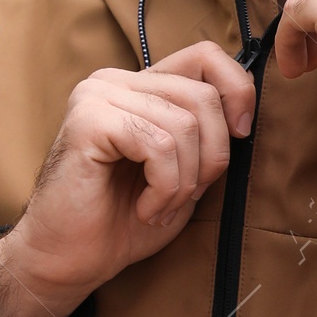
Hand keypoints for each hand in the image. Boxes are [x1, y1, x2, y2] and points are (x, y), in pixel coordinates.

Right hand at [0, 43, 255, 316]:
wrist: (70, 260)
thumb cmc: (124, 220)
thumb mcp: (184, 169)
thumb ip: (207, 134)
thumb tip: (246, 112)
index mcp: (138, 85)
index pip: (205, 56)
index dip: (237, 91)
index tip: (241, 135)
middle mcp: (114, 81)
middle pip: (202, 95)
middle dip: (211, 156)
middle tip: (185, 195)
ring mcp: (97, 96)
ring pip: (184, 125)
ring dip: (184, 181)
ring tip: (159, 206)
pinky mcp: (88, 121)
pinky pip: (158, 145)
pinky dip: (165, 187)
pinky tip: (145, 208)